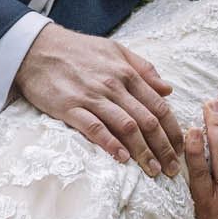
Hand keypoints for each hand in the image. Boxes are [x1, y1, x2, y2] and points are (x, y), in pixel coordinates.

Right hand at [15, 23, 182, 176]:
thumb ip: (144, 69)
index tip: (180, 149)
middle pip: (147, 121)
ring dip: (142, 152)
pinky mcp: (69, 107)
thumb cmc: (78, 50)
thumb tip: (168, 89)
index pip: (158, 106)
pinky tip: (121, 159)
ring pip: (126, 127)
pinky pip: (94, 128)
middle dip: (163, 148)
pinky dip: (110, 144)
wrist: (37, 48)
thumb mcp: (116, 50)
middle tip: (172, 170)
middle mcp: (113, 86)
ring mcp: (91, 97)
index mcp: (127, 73)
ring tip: (153, 170)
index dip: (172, 131)